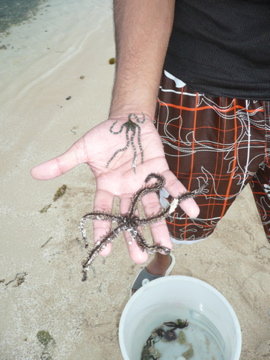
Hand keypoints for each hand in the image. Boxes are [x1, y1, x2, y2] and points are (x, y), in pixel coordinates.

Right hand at [31, 115, 199, 262]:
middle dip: (134, 236)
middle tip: (139, 258)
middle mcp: (126, 189)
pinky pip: (172, 186)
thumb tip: (34, 173)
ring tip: (167, 247)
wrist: (126, 120)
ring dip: (159, 226)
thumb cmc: (104, 136)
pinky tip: (193, 212)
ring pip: (152, 207)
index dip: (103, 230)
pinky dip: (182, 198)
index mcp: (107, 186)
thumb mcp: (82, 150)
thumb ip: (63, 163)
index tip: (104, 250)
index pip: (103, 212)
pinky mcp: (159, 170)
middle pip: (130, 217)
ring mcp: (144, 181)